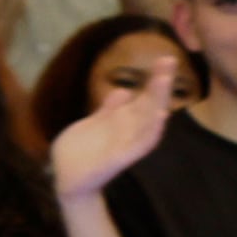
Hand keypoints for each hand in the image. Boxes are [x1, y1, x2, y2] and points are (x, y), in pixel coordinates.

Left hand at [49, 71, 176, 196]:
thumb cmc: (82, 151)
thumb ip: (110, 109)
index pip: (143, 97)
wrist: (68, 178)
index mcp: (122, 121)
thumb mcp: (94, 123)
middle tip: (168, 61)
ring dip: (156, 103)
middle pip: (149, 105)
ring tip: (164, 82)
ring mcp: (125, 145)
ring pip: (147, 122)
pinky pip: (138, 145)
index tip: (165, 58)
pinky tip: (157, 119)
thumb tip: (123, 90)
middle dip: (159, 85)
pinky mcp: (118, 159)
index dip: (154, 79)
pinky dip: (148, 132)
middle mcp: (128, 131)